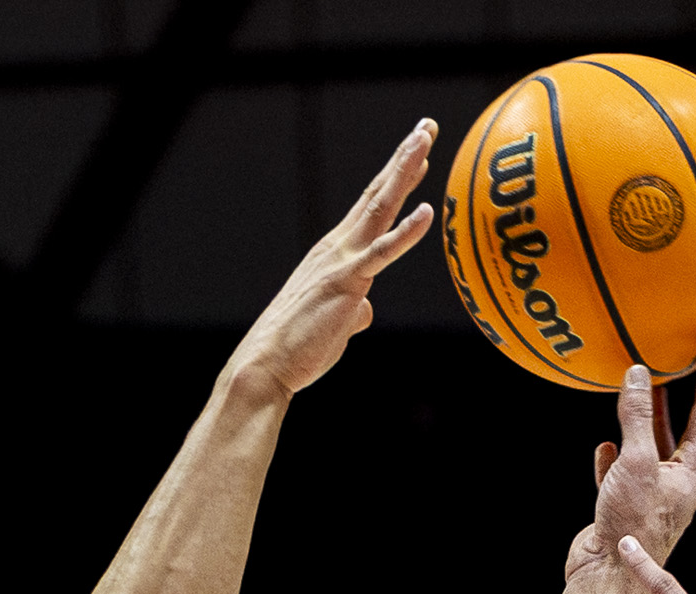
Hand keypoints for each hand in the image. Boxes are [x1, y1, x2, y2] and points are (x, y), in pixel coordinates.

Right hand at [224, 120, 437, 396]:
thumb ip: (354, 308)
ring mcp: (343, 260)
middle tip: (427, 127)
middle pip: (378, 194)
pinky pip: (382, 254)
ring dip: (404, 171)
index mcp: (337, 253)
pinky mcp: (348, 282)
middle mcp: (339, 247)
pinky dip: (406, 233)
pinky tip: (427, 212)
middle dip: (404, 158)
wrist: (268, 364)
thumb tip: (365, 309)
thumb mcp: (336, 322)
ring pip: (380, 207)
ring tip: (424, 140)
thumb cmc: (299, 347)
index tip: (417, 153)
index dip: (397, 178)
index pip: (372, 207)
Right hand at [568, 332, 695, 581]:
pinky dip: (612, 458)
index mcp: (693, 471)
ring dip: (643, 420)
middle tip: (681, 351)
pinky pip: (620, 475)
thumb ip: (636, 418)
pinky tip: (603, 447)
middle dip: (681, 389)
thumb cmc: (631, 528)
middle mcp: (677, 482)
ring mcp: (650, 496)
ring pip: (649, 448)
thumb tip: (637, 372)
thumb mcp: (637, 463)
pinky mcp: (623, 510)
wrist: (605, 581)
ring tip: (638, 387)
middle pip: (682, 426)